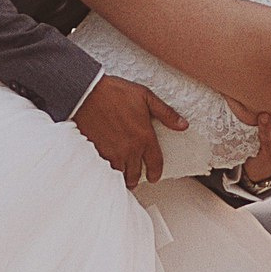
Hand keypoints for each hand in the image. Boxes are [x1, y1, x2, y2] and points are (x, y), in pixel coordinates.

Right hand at [72, 75, 187, 187]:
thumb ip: (166, 113)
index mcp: (144, 136)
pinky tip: (109, 167)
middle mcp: (130, 149)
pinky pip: (106, 170)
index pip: (155, 163)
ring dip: (123, 176)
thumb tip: (183, 125)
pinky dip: (109, 171)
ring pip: (121, 175)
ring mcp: (113, 153)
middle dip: (136, 178)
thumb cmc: (115, 93)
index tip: (154, 177)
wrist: (87, 94)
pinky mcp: (98, 152)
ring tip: (122, 175)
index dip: (155, 173)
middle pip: (136, 174)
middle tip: (136, 178)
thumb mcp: (146, 96)